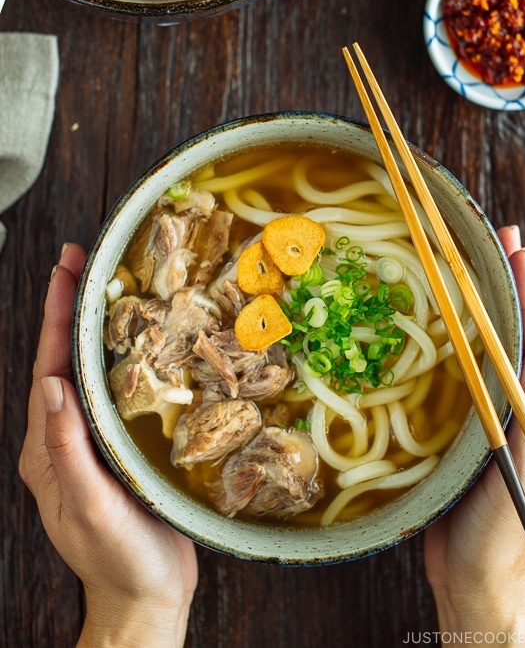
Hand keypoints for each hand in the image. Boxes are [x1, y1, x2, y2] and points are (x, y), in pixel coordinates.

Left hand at [19, 244, 198, 647]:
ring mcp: (92, 441)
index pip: (48, 368)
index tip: (63, 270)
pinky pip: (118, 390)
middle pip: (64, 359)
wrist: (147, 596)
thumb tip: (52, 386)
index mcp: (48, 448)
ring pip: (90, 370)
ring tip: (106, 284)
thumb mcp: (88, 505)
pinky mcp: (121, 447)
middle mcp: (65, 437)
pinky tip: (141, 339)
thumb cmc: (116, 558)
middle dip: (68, 307)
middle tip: (81, 259)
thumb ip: (67, 448)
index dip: (54, 316)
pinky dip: (123, 356)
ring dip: (94, 325)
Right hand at [424, 225, 524, 635]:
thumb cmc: (505, 541)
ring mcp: (512, 426)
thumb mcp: (523, 477)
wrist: (477, 585)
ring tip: (485, 272)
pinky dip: (472, 348)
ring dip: (494, 313)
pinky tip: (460, 327)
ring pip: (503, 358)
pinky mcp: (484, 437)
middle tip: (504, 244)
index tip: (516, 255)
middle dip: (517, 293)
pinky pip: (479, 383)